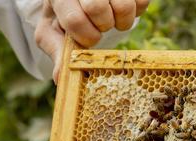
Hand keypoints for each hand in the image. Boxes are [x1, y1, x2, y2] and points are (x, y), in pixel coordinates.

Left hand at [35, 0, 150, 79]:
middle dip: (102, 26)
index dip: (85, 37)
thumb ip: (57, 51)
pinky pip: (142, 3)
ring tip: (113, 19)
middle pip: (97, 8)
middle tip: (101, 26)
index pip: (75, 20)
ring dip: (121, 21)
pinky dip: (136, 12)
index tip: (87, 38)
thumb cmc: (62, 16)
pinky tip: (122, 10)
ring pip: (123, 7)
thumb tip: (60, 77)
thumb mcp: (53, 32)